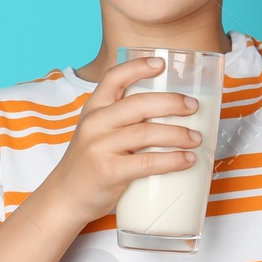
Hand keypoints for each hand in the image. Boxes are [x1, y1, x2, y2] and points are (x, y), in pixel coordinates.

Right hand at [39, 56, 202, 227]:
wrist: (65, 198)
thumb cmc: (88, 164)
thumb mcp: (96, 133)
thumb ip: (121, 121)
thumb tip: (169, 115)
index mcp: (93, 109)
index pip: (114, 78)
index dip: (137, 67)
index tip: (161, 63)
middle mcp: (94, 123)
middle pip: (139, 104)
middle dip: (172, 103)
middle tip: (193, 107)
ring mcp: (100, 147)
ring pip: (147, 132)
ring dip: (178, 134)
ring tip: (196, 138)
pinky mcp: (108, 171)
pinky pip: (147, 161)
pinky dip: (172, 160)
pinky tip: (186, 160)